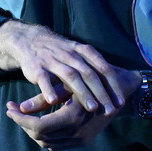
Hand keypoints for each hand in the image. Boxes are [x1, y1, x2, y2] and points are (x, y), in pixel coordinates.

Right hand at [0, 20, 130, 114]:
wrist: (30, 40)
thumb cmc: (60, 52)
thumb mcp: (79, 53)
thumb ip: (94, 67)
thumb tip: (114, 85)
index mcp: (82, 51)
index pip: (102, 68)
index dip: (113, 85)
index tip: (120, 101)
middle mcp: (70, 54)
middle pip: (89, 74)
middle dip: (101, 93)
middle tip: (110, 110)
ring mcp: (53, 60)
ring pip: (71, 77)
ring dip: (83, 93)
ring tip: (92, 109)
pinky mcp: (37, 68)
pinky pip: (44, 79)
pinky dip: (48, 89)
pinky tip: (54, 101)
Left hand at [6, 67, 139, 150]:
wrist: (123, 90)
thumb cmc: (96, 78)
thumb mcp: (70, 83)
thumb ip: (45, 96)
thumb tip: (21, 106)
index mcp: (74, 117)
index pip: (38, 127)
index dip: (21, 119)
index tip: (10, 107)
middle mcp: (78, 133)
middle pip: (40, 137)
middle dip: (23, 123)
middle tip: (12, 108)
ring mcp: (82, 140)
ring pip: (47, 143)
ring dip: (32, 130)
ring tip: (23, 113)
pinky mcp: (84, 141)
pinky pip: (58, 144)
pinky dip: (45, 135)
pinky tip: (39, 119)